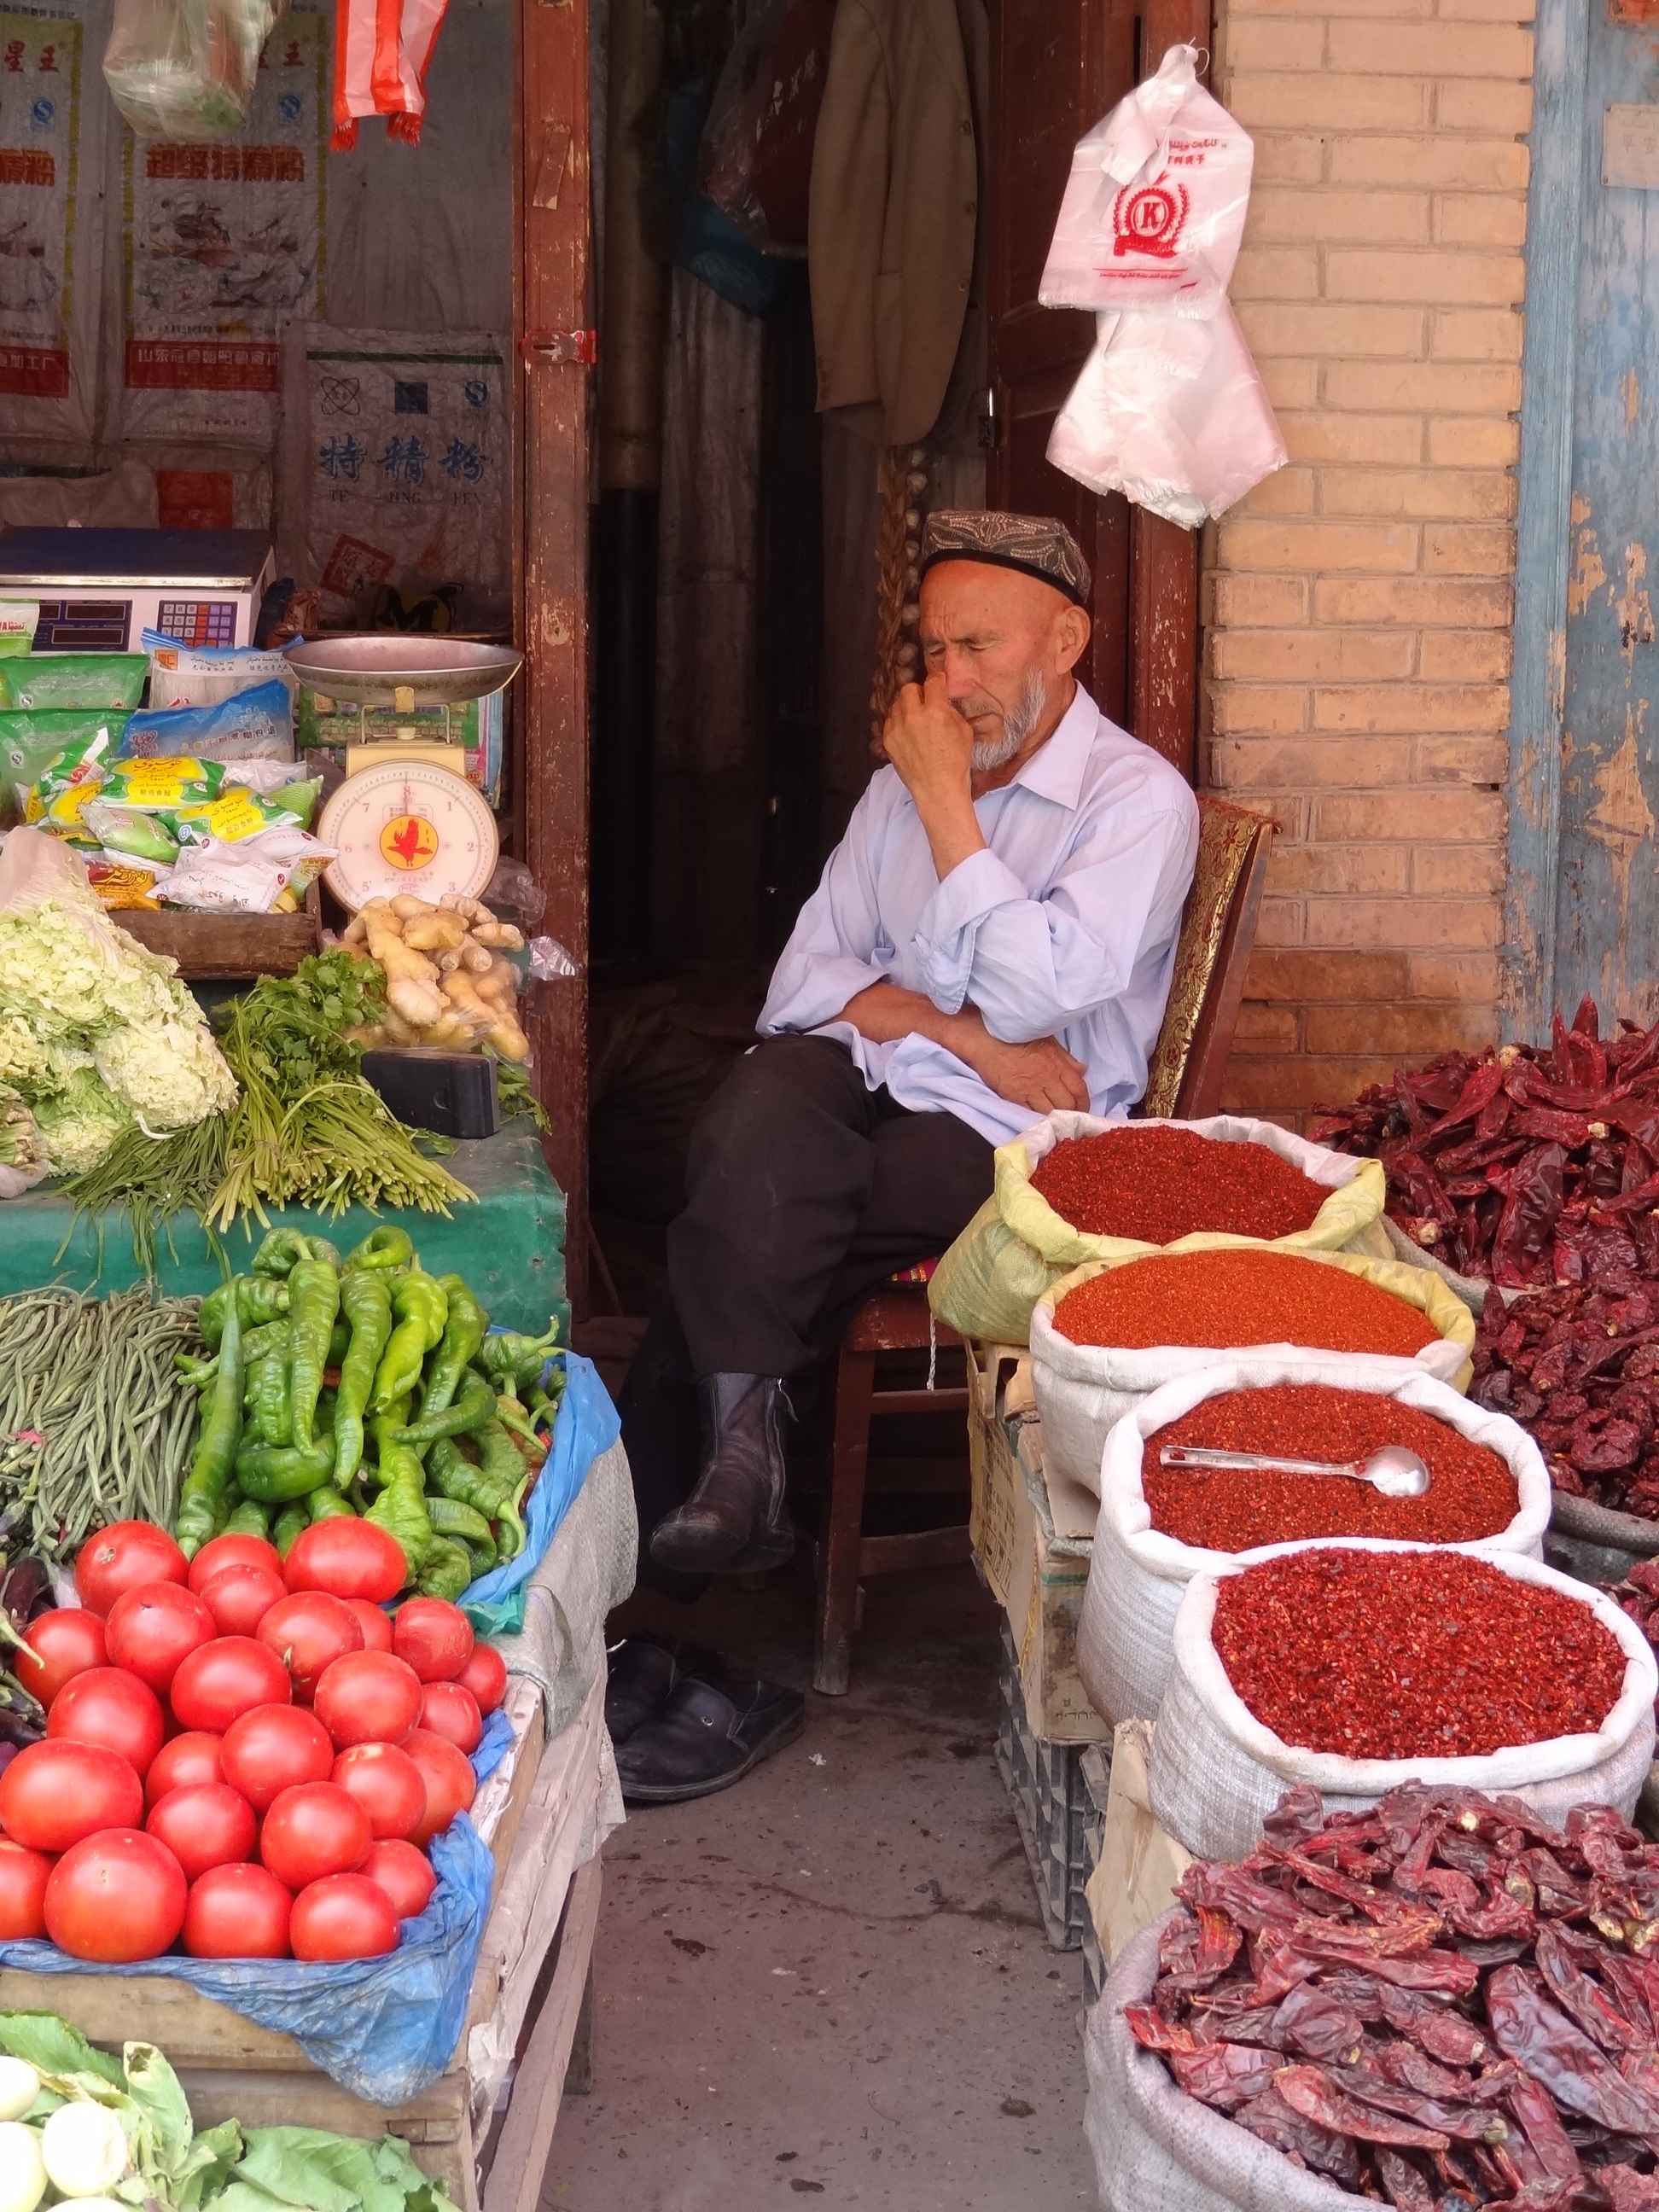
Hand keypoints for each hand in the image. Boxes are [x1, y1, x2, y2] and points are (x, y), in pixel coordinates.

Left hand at [881, 675, 984, 878]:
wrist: (937, 788)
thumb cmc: (956, 761)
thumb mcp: (964, 731)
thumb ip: (951, 710)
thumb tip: (942, 700)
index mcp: (935, 711)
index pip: (932, 681)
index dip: (937, 680)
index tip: (938, 683)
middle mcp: (913, 716)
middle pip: (909, 688)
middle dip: (918, 693)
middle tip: (925, 703)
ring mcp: (897, 728)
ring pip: (897, 704)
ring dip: (907, 707)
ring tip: (916, 719)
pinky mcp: (887, 740)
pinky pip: (890, 721)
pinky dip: (899, 722)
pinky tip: (908, 733)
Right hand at [956, 1029, 1090, 1114]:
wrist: (986, 1039)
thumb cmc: (1017, 1036)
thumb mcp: (1048, 1040)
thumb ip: (1066, 1058)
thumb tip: (1082, 1070)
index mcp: (1056, 1064)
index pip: (1079, 1089)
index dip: (1084, 1101)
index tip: (1084, 1107)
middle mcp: (1045, 1078)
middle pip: (1067, 1104)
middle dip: (1072, 1112)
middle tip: (1072, 1116)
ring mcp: (1029, 1089)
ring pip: (1049, 1112)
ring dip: (1054, 1116)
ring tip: (1056, 1118)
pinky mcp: (1013, 1096)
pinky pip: (1029, 1113)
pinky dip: (1036, 1117)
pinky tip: (1038, 1117)